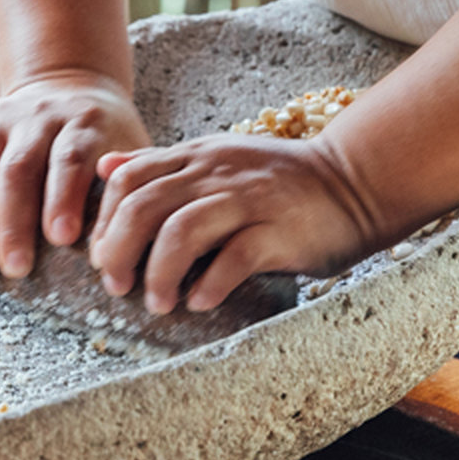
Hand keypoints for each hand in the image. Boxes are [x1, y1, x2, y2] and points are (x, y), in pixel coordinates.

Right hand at [0, 71, 150, 278]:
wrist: (71, 88)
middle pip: (16, 168)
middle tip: (16, 269)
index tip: (62, 239)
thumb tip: (130, 240)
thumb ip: (128, 185)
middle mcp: (36, 113)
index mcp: (83, 121)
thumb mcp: (129, 149)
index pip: (69, 158)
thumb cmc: (106, 138)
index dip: (63, 198)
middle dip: (13, 223)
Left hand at [88, 134, 383, 314]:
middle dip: (120, 251)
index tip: (104, 257)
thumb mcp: (216, 160)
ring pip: (181, 231)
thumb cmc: (280, 182)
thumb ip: (162, 165)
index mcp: (198, 157)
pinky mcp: (279, 231)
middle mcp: (217, 174)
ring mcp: (249, 200)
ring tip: (159, 302)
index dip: (105, 222)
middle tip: (119, 287)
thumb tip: (106, 167)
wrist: (354, 181)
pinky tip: (200, 301)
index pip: (129, 179)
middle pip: (144, 207)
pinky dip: (209, 284)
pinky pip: (233, 257)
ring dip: (160, 273)